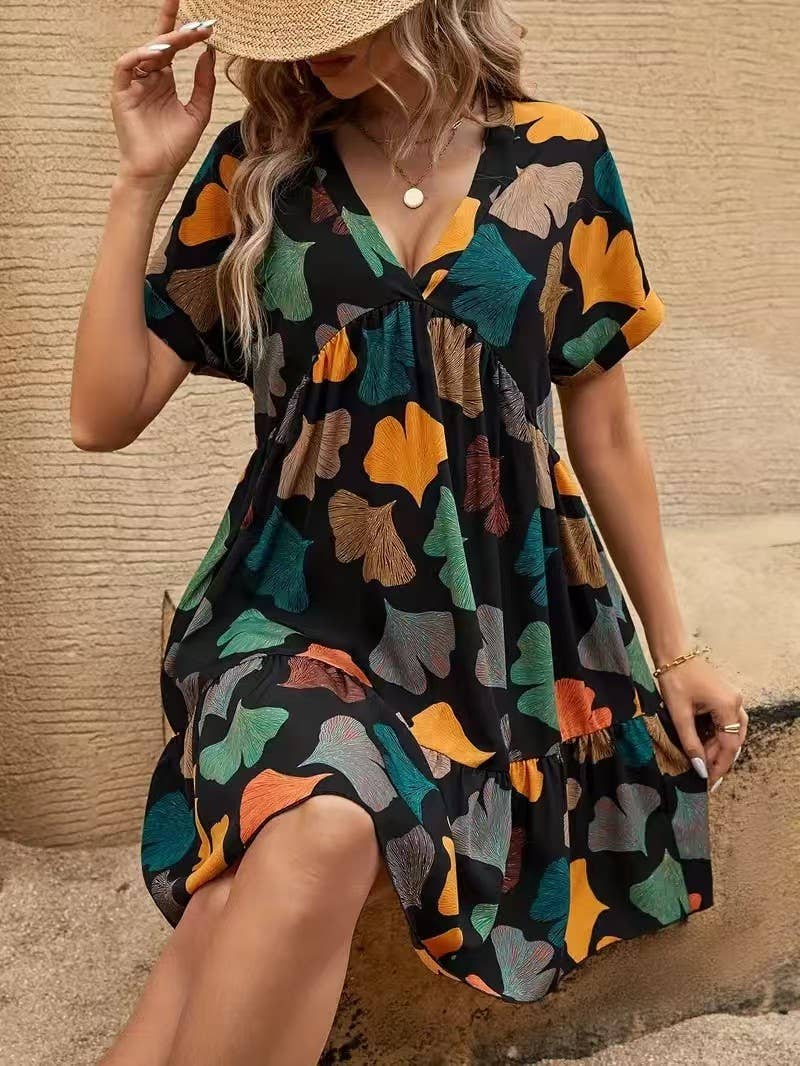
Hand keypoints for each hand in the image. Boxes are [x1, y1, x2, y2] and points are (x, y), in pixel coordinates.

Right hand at [109, 1, 217, 192]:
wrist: (157, 173)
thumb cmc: (174, 148)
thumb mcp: (198, 113)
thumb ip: (204, 84)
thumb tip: (209, 53)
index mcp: (164, 80)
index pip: (173, 46)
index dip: (186, 30)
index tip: (207, 22)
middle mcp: (147, 77)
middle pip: (160, 43)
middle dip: (178, 28)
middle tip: (200, 21)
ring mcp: (133, 84)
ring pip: (145, 51)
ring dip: (164, 41)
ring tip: (184, 37)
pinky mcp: (120, 93)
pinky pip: (125, 65)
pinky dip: (139, 55)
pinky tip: (158, 52)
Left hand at [656, 656, 747, 791]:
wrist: (673, 652)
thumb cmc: (674, 679)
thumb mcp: (679, 714)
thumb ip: (690, 743)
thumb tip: (699, 768)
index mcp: (728, 706)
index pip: (729, 745)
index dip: (719, 765)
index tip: (709, 782)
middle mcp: (736, 703)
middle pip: (734, 740)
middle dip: (718, 758)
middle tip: (704, 774)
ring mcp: (733, 699)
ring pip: (732, 732)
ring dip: (717, 747)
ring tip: (701, 760)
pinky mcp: (726, 697)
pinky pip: (727, 722)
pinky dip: (717, 735)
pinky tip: (702, 743)